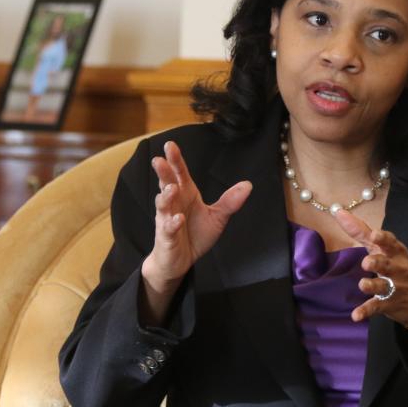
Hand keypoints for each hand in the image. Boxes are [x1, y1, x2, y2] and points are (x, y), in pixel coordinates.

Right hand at [141, 141, 251, 296]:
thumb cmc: (194, 235)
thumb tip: (248, 185)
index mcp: (186, 195)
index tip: (170, 146)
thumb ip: (229, 201)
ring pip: (164, 205)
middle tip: (159, 160)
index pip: (180, 174)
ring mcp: (167, 220)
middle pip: (167, 184)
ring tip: (171, 188)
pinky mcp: (166, 238)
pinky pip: (168, 229)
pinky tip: (177, 219)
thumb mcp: (217, 217)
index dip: (176, 160)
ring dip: (166, 197)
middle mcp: (174, 204)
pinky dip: (172, 224)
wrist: (180, 261)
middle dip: (164, 173)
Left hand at [331, 209, 407, 330]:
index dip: (383, 238)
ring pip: (382, 287)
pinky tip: (356, 316)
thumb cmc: (399, 268)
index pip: (391, 243)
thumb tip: (339, 213)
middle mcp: (397, 269)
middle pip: (387, 265)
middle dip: (378, 263)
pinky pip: (376, 307)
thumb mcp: (385, 250)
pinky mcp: (388, 304)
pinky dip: (366, 312)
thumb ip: (362, 232)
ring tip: (363, 285)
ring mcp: (394, 288)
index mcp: (397, 253)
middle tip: (367, 262)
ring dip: (372, 286)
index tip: (374, 234)